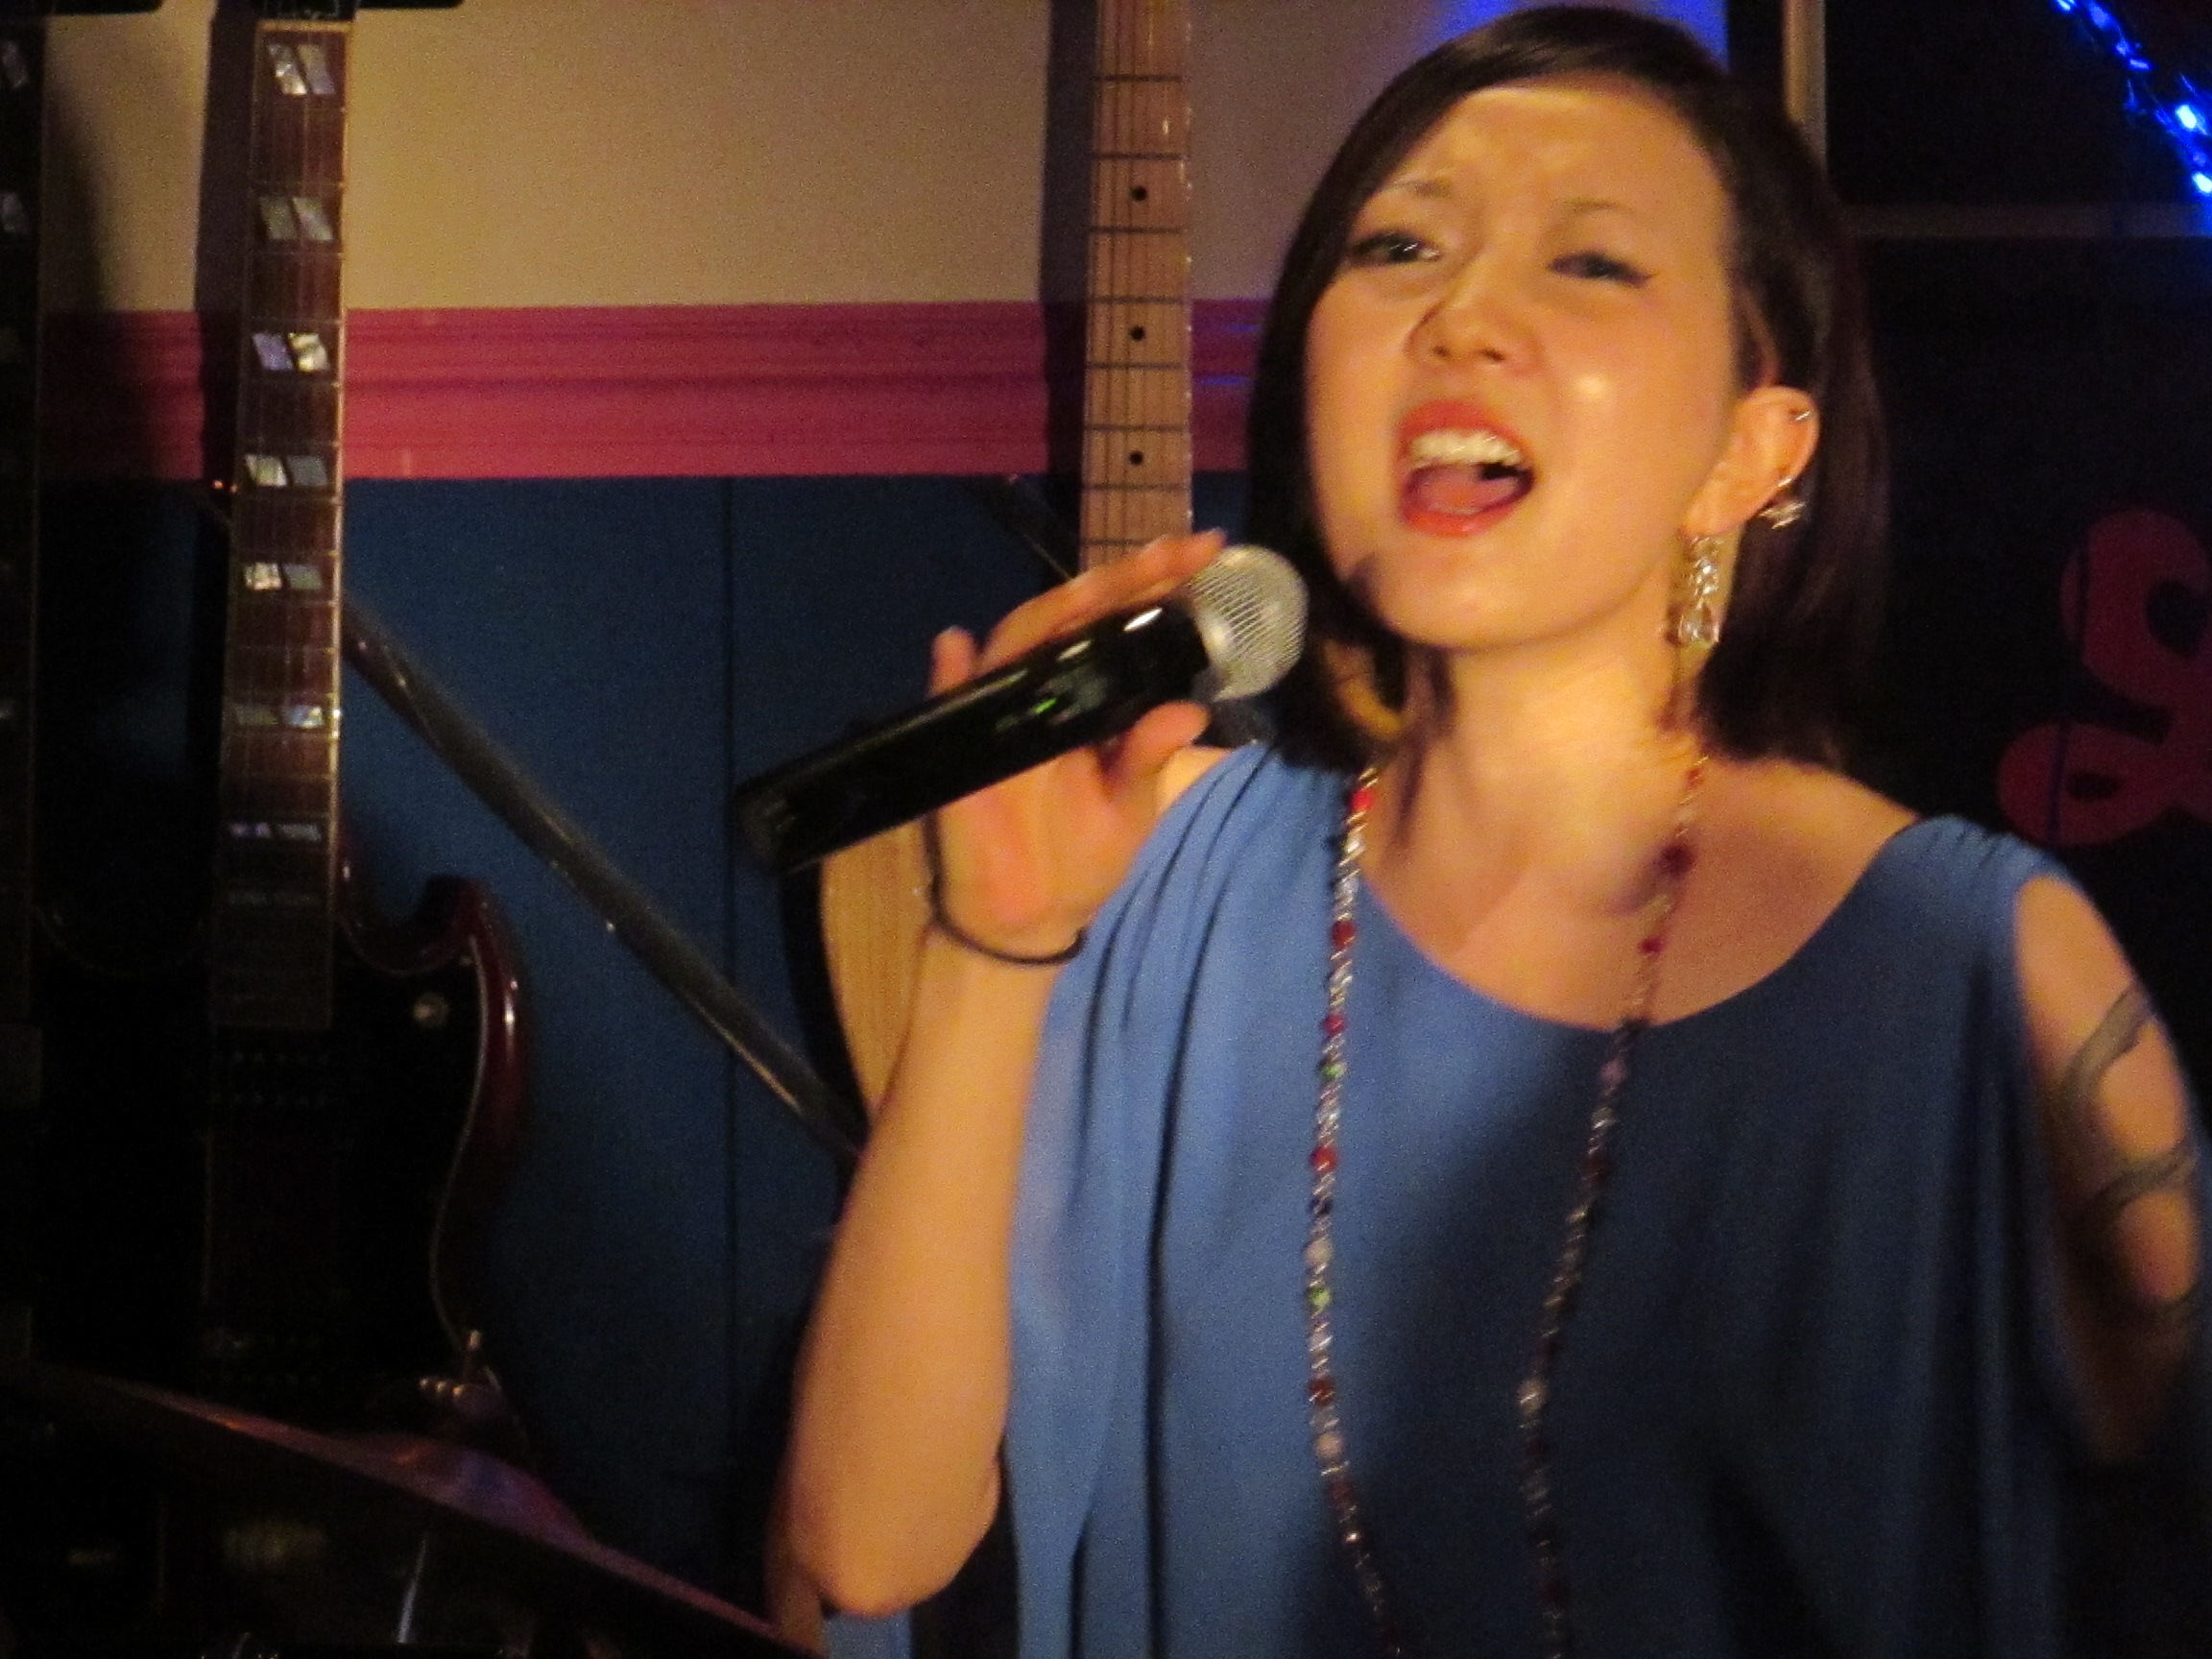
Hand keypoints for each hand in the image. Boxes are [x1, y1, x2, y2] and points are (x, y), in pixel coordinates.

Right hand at [925, 532, 1220, 958]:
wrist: (1034, 918)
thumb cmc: (1081, 856)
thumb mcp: (1131, 807)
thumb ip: (1151, 756)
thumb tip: (1189, 707)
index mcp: (1089, 697)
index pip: (1122, 626)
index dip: (1159, 586)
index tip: (1208, 553)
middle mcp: (1045, 689)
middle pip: (1077, 616)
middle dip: (1126, 579)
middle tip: (1178, 551)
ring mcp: (999, 711)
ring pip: (1020, 641)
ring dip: (1055, 610)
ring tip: (1105, 582)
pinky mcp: (961, 749)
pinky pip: (948, 703)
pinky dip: (947, 674)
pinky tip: (955, 646)